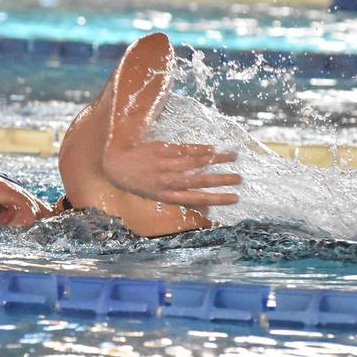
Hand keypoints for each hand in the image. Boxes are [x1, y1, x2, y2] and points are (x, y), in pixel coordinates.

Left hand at [102, 142, 240, 206]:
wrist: (116, 166)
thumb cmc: (141, 184)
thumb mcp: (158, 197)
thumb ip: (181, 199)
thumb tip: (205, 208)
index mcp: (167, 196)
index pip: (196, 199)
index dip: (217, 199)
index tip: (235, 198)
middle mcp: (167, 181)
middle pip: (198, 181)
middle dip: (221, 180)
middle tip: (240, 179)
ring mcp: (164, 165)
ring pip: (194, 162)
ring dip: (216, 160)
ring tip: (234, 157)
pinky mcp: (162, 150)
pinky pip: (184, 149)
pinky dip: (200, 149)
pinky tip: (213, 148)